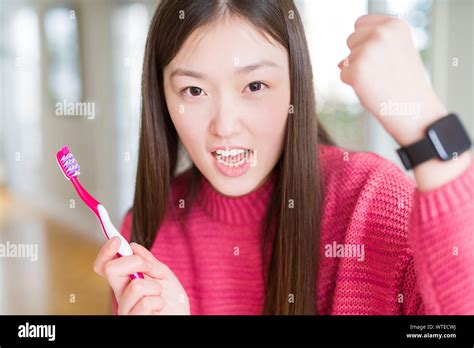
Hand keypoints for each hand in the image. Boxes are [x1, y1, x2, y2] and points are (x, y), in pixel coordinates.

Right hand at [93, 237, 189, 314]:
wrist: (180, 319)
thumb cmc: (172, 302)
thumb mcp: (163, 275)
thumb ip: (149, 261)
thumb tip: (133, 246)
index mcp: (125, 282)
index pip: (105, 266)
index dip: (105, 252)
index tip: (116, 240)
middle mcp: (121, 295)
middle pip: (111, 269)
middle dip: (135, 261)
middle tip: (151, 269)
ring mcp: (125, 309)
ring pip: (136, 285)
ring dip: (155, 287)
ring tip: (158, 296)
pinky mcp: (133, 320)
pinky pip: (146, 302)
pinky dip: (158, 302)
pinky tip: (159, 308)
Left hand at [339, 14, 446, 145]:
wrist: (415, 111)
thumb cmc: (406, 84)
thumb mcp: (397, 55)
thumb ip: (372, 47)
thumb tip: (340, 62)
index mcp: (395, 25)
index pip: (361, 22)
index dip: (365, 40)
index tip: (380, 56)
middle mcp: (382, 33)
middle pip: (351, 39)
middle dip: (360, 56)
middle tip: (382, 72)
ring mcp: (368, 50)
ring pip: (346, 58)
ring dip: (358, 71)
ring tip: (380, 80)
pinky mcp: (356, 70)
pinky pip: (343, 74)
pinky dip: (354, 84)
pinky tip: (373, 89)